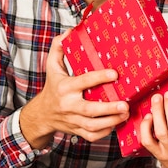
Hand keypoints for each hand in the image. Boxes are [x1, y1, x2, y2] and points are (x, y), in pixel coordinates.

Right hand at [19, 34, 129, 148]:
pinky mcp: (77, 131)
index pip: (83, 82)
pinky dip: (105, 132)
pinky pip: (92, 135)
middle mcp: (69, 105)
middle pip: (89, 110)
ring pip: (92, 126)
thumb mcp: (52, 66)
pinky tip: (117, 124)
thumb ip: (59, 48)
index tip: (115, 74)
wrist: (42, 115)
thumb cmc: (53, 88)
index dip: (99, 78)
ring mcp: (73, 120)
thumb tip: (69, 31)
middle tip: (125, 104)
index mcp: (65, 87)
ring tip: (126, 113)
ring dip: (111, 121)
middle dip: (108, 109)